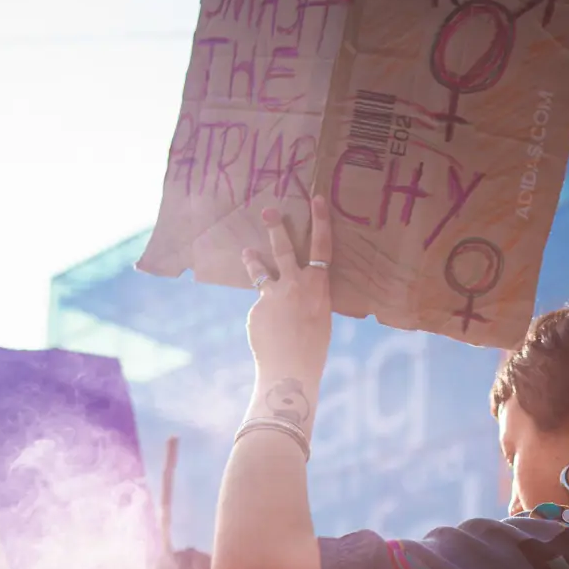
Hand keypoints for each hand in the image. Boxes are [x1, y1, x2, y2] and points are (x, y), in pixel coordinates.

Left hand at [242, 196, 332, 374]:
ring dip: (253, 260)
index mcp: (318, 287)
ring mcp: (272, 296)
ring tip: (247, 252)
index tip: (317, 198)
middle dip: (276, 226)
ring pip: (260, 271)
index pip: (322, 247)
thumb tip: (292, 290)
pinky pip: (260, 308)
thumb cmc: (313, 348)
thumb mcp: (319, 317)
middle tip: (267, 210)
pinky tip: (268, 335)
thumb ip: (308, 297)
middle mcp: (295, 285)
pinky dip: (264, 318)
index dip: (320, 221)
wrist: (290, 370)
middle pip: (284, 248)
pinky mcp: (255, 309)